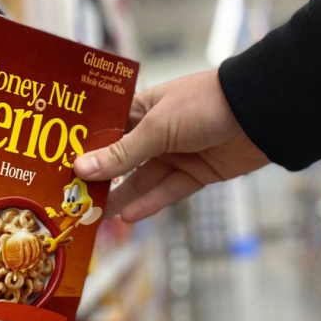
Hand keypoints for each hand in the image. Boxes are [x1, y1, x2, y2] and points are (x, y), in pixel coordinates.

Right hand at [73, 70, 268, 221]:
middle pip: (120, 159)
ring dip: (120, 197)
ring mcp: (176, 154)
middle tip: (72, 199)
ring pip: (141, 180)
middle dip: (99, 178)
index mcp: (141, 108)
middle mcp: (155, 132)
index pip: (105, 129)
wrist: (262, 111)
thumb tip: (81, 169)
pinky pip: (167, 192)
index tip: (58, 166)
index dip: (84, 147)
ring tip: (94, 216)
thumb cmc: (205, 104)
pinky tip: (128, 216)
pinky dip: (150, 203)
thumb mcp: (157, 127)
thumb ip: (122, 153)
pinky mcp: (196, 174)